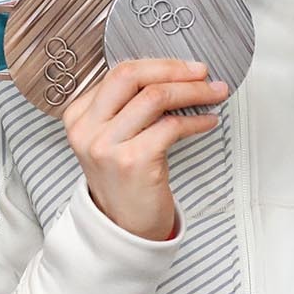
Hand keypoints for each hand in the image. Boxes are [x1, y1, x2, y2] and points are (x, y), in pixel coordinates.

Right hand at [62, 59, 227, 240]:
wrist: (123, 228)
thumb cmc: (125, 181)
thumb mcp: (112, 139)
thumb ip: (127, 108)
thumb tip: (171, 76)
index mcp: (79, 116)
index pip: (118, 73)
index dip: (158, 65)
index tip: (185, 67)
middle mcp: (87, 128)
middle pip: (130, 76)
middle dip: (172, 69)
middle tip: (200, 72)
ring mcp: (107, 145)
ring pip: (154, 97)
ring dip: (193, 91)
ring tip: (214, 93)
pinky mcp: (132, 161)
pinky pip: (171, 126)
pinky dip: (196, 120)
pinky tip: (207, 121)